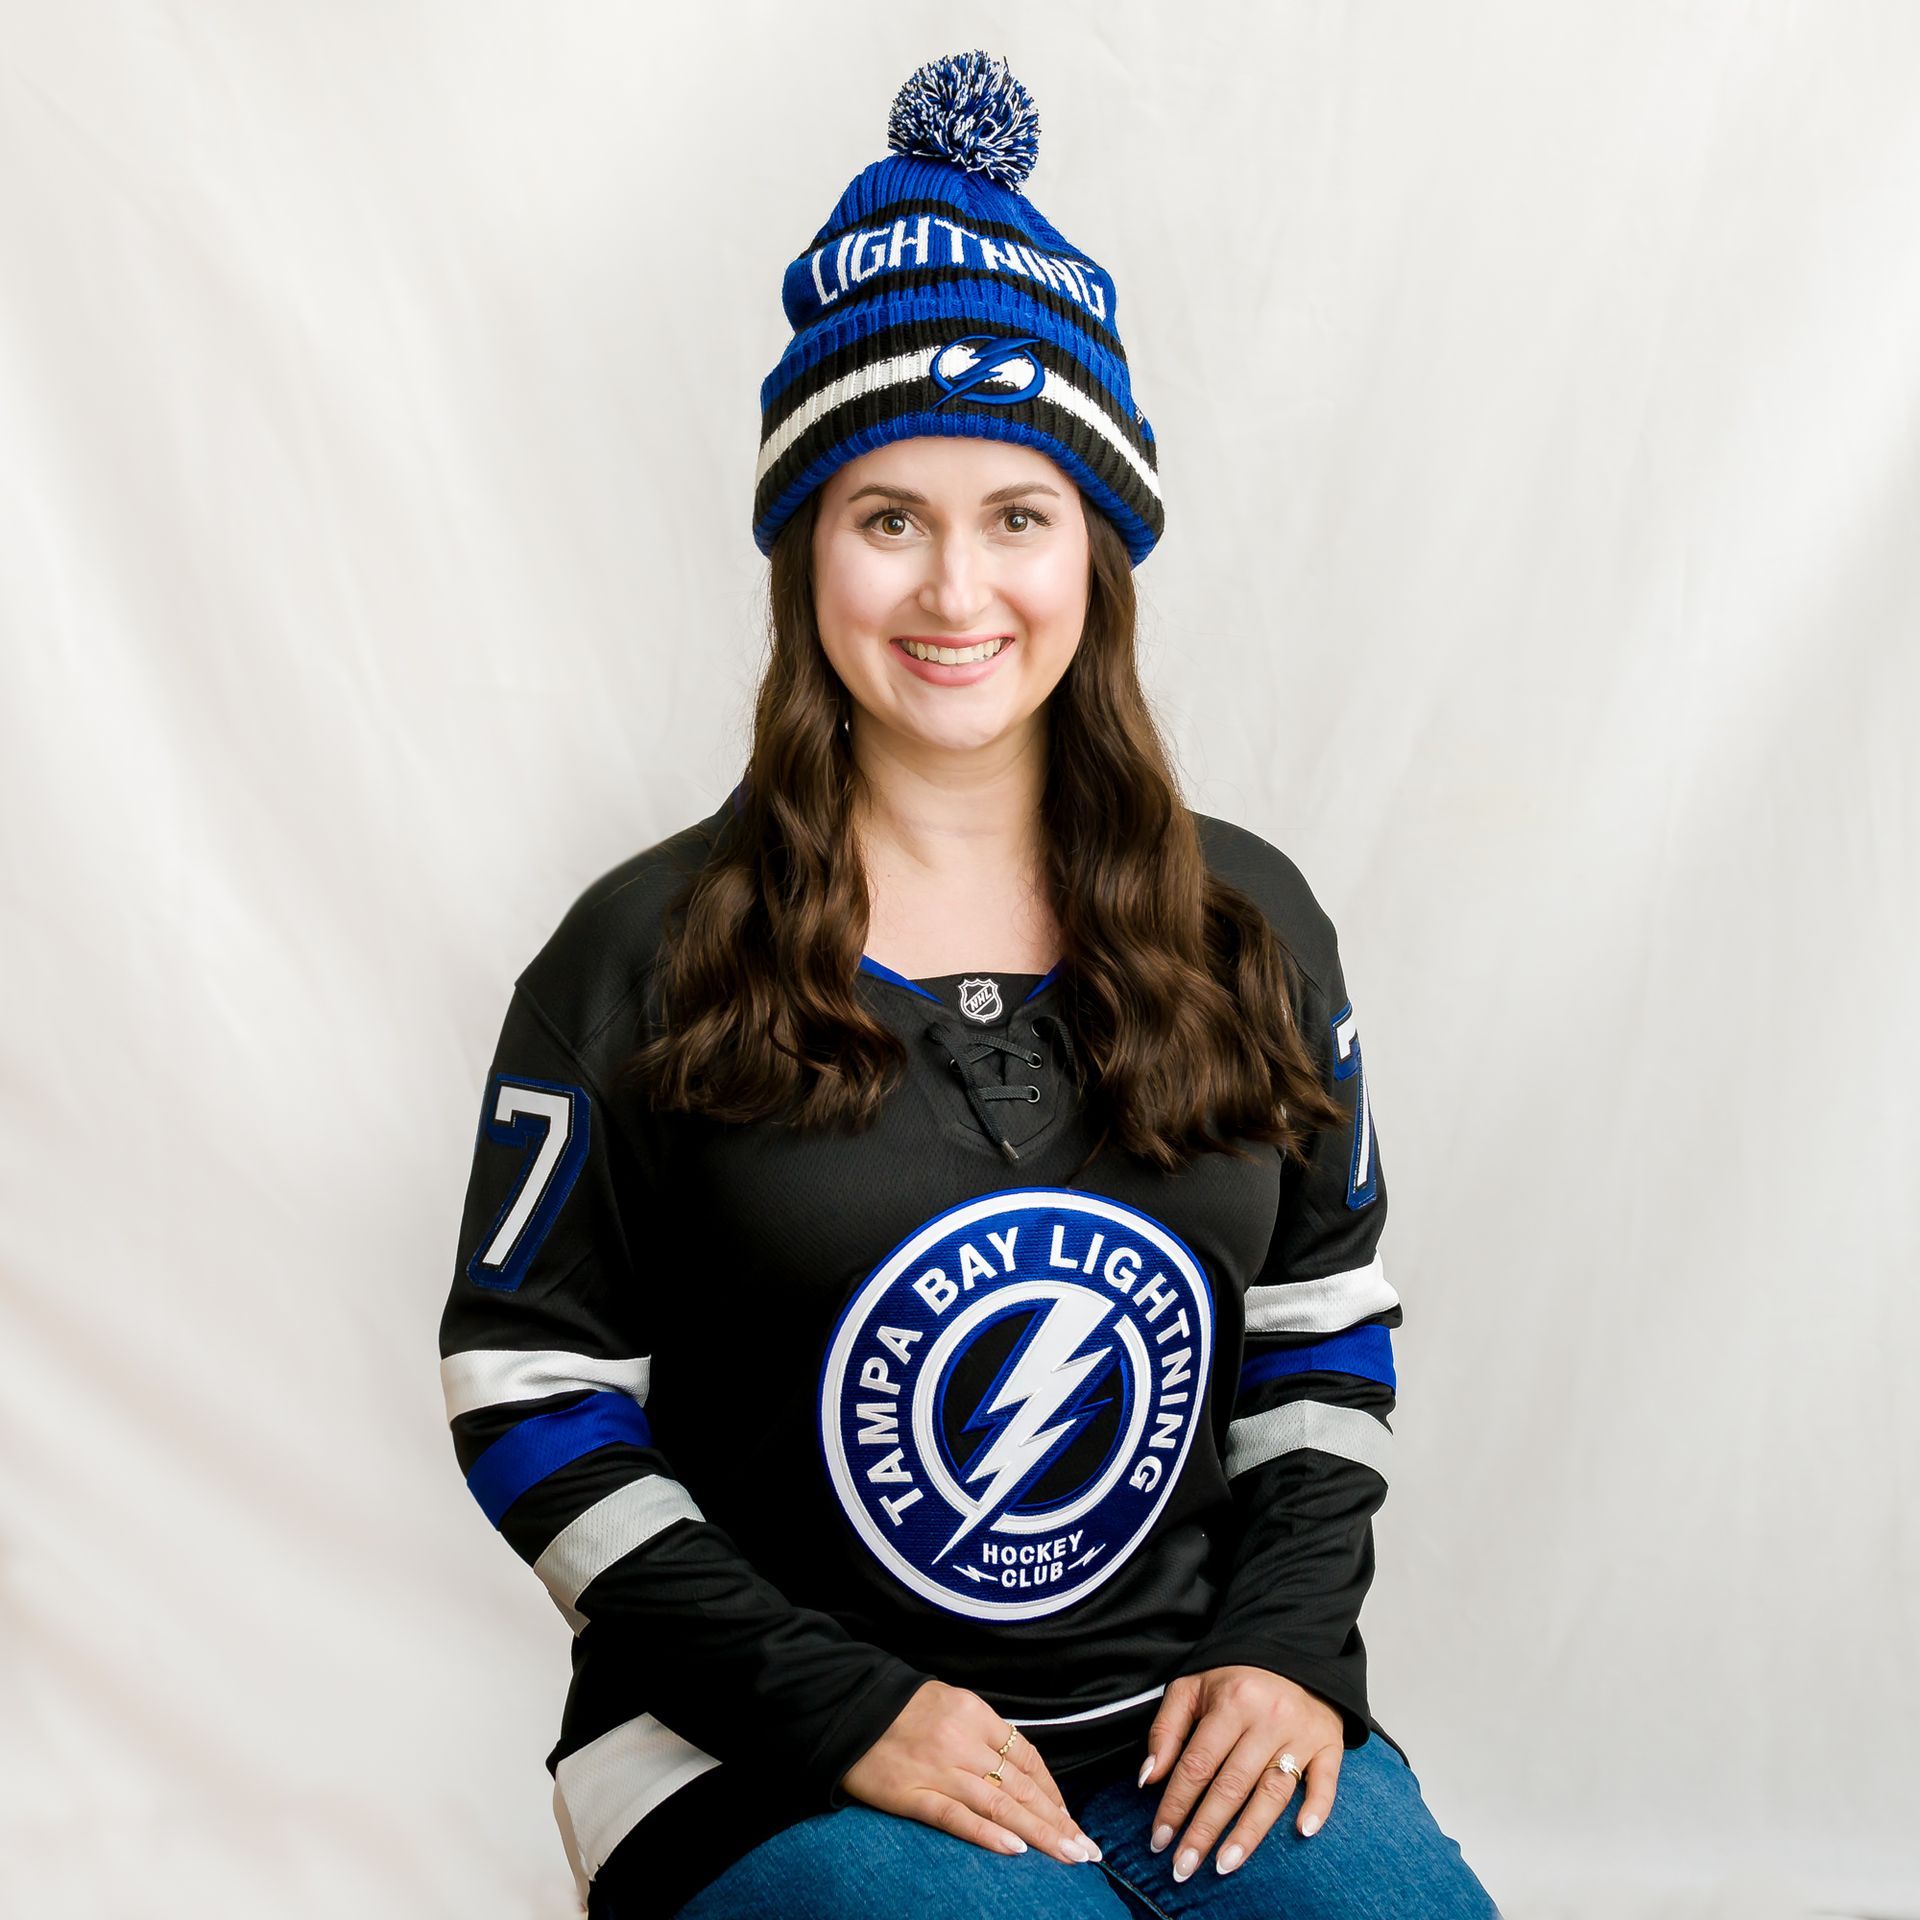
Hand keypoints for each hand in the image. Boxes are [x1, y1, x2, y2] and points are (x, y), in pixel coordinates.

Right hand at [840, 1679, 1102, 1867]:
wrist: (849, 1707)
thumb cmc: (901, 1708)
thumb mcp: (950, 1703)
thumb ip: (982, 1733)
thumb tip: (1017, 1769)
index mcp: (974, 1714)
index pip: (1026, 1757)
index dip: (1053, 1791)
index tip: (1071, 1819)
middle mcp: (963, 1742)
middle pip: (1021, 1787)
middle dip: (1058, 1822)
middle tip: (1087, 1851)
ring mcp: (939, 1771)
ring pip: (999, 1807)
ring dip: (1039, 1835)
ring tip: (1068, 1857)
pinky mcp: (913, 1796)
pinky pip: (957, 1818)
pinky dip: (988, 1836)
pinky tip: (1016, 1851)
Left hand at [1138, 1666, 1343, 1879]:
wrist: (1294, 1654)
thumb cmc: (1235, 1679)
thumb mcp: (1192, 1688)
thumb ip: (1166, 1730)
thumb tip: (1148, 1778)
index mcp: (1231, 1702)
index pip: (1198, 1763)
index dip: (1175, 1804)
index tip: (1159, 1838)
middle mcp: (1267, 1718)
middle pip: (1231, 1785)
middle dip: (1204, 1831)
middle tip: (1183, 1867)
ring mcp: (1301, 1733)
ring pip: (1273, 1792)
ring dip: (1248, 1834)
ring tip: (1224, 1865)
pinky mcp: (1329, 1744)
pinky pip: (1326, 1781)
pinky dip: (1317, 1807)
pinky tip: (1302, 1833)